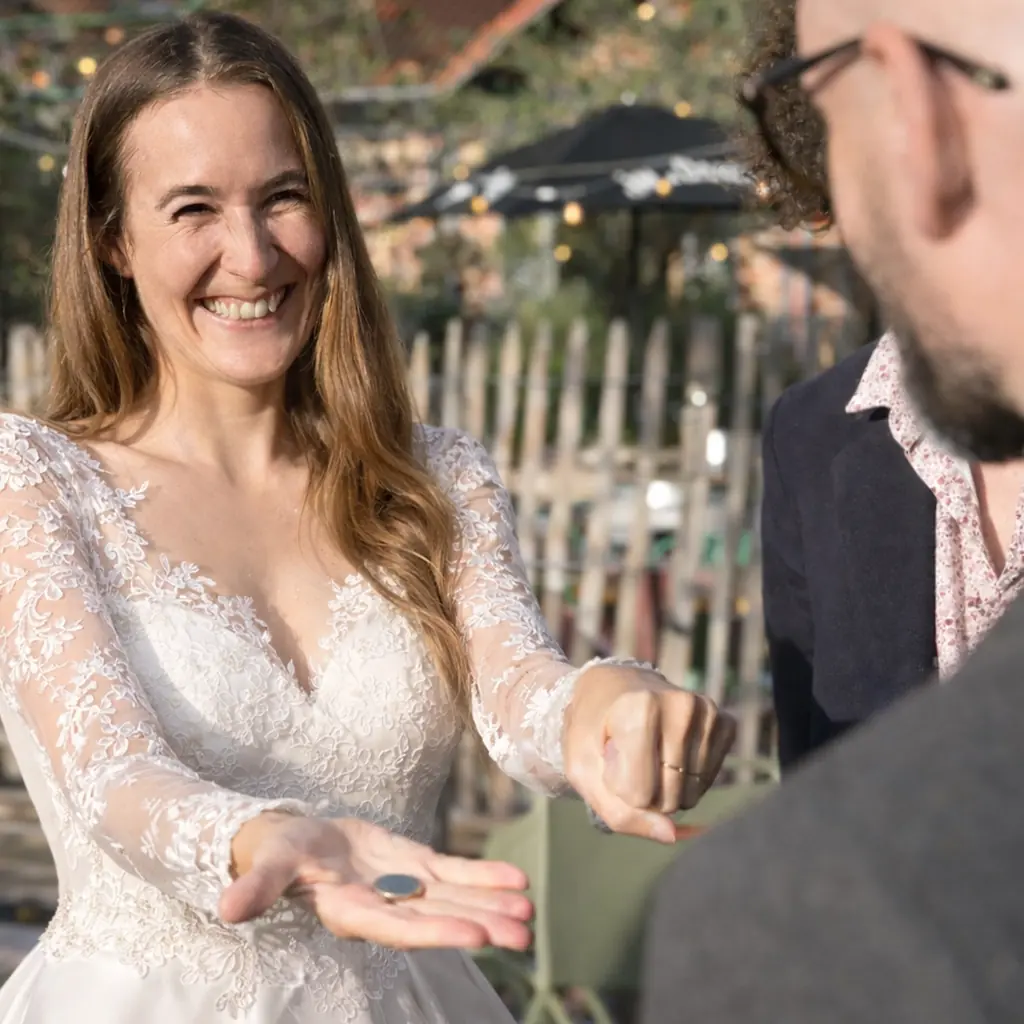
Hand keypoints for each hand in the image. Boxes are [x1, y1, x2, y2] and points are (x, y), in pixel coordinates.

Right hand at [221, 812, 532, 949]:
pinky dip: (485, 877)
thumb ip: (256, 888)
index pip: (400, 927)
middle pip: (438, 919)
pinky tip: (518, 883)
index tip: (477, 937)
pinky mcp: (413, 865)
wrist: (294, 838)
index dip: (438, 933)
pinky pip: (454, 872)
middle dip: (480, 926)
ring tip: (531, 915)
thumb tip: (226, 910)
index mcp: (352, 911)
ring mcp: (403, 886)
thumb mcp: (267, 864)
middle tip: (524, 935)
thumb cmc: (277, 852)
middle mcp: (385, 905)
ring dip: (492, 906)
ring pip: (454, 900)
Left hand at [562, 665, 735, 843]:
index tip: (608, 756)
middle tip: (626, 755)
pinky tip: (669, 751)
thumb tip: (670, 835)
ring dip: (665, 788)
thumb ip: (617, 811)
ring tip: (647, 753)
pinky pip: (708, 781)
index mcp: (640, 708)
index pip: (638, 795)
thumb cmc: (591, 729)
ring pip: (691, 795)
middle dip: (644, 791)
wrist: (612, 687)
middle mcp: (682, 706)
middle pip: (669, 799)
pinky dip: (686, 779)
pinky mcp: (724, 722)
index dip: (617, 787)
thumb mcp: (581, 769)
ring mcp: (708, 712)